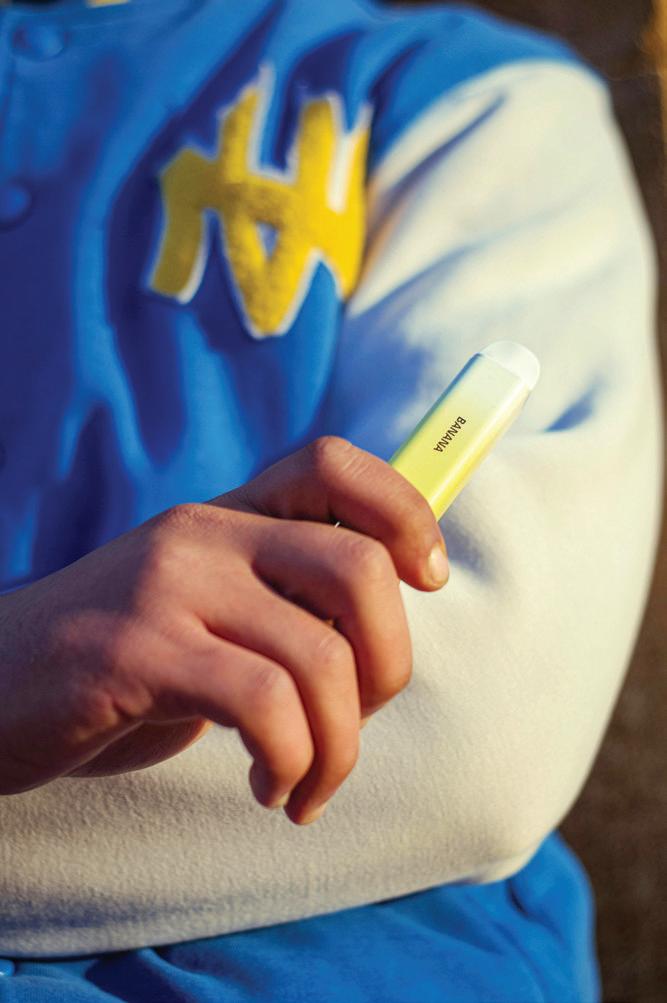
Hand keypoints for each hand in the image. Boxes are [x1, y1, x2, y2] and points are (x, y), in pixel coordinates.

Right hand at [0, 436, 447, 823]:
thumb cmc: (123, 662)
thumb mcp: (208, 612)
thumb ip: (280, 602)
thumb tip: (382, 629)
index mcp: (227, 516)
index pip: (331, 465)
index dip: (404, 512)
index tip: (426, 579)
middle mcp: (202, 533)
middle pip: (356, 567)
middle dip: (389, 663)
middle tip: (358, 720)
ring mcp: (167, 585)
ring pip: (319, 654)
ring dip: (339, 745)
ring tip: (306, 783)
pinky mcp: (136, 649)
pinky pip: (265, 704)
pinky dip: (291, 762)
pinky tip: (270, 786)